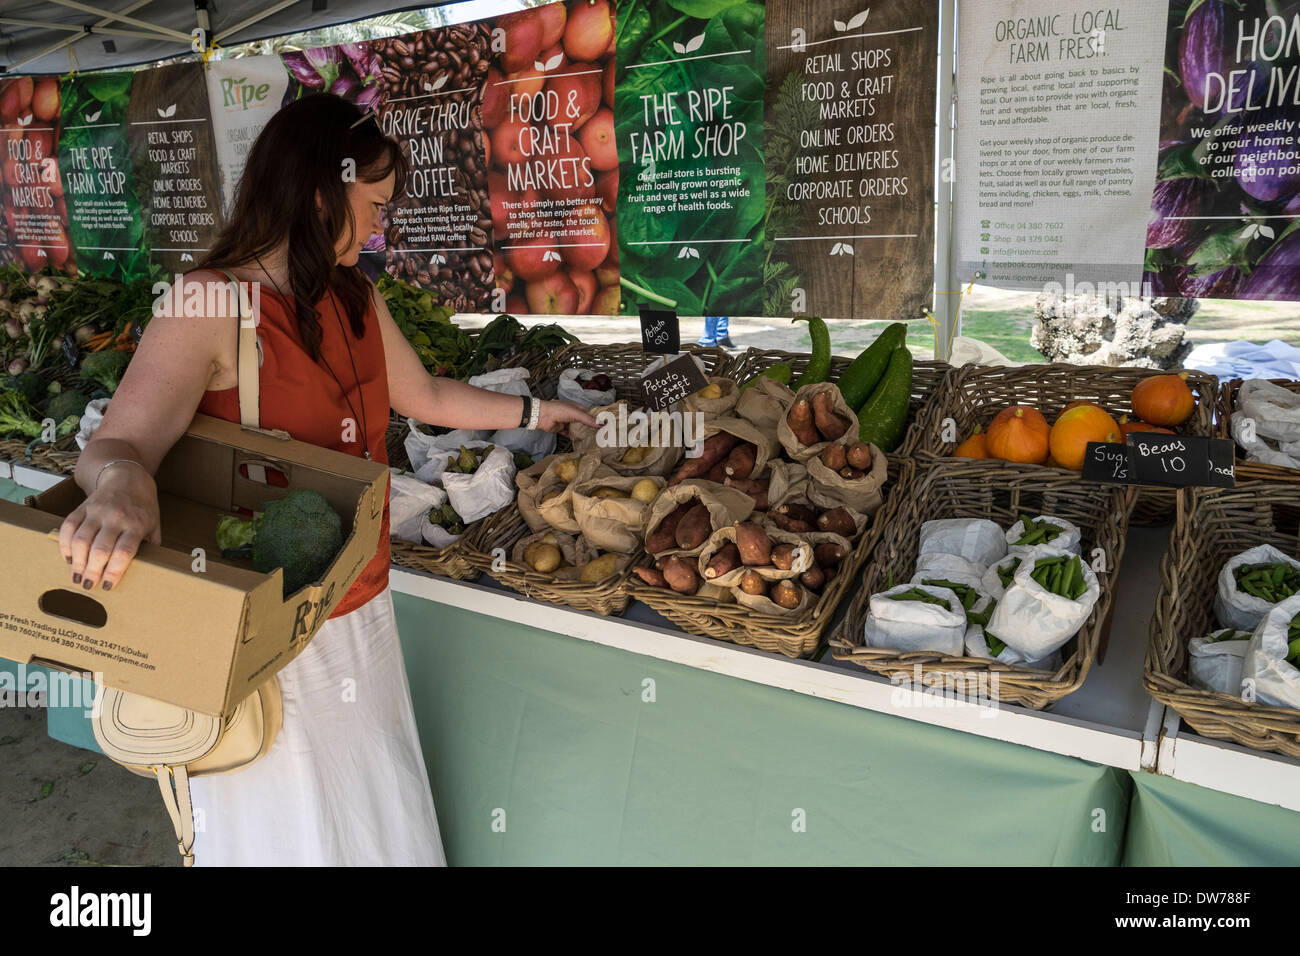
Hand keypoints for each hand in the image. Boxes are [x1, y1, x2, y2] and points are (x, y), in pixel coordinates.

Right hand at [59, 464, 161, 590]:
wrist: (127, 477)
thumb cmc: (143, 506)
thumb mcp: (154, 524)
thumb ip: (151, 546)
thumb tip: (150, 569)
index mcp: (136, 524)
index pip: (124, 552)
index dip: (114, 571)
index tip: (107, 586)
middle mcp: (116, 517)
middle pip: (100, 549)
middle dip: (92, 571)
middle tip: (88, 585)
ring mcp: (97, 511)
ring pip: (81, 540)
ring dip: (76, 562)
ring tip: (76, 576)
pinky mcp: (82, 507)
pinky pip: (68, 527)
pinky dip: (64, 544)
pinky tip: (68, 557)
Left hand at [537, 399, 597, 435]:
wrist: (542, 416)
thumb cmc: (558, 409)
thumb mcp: (576, 413)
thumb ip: (588, 419)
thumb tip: (601, 424)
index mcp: (577, 407)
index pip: (589, 413)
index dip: (596, 418)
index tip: (604, 425)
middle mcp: (572, 414)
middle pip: (583, 422)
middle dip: (590, 427)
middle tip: (599, 434)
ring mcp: (566, 422)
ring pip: (576, 428)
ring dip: (582, 433)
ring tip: (591, 439)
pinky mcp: (561, 429)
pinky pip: (569, 434)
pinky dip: (573, 437)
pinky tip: (579, 441)